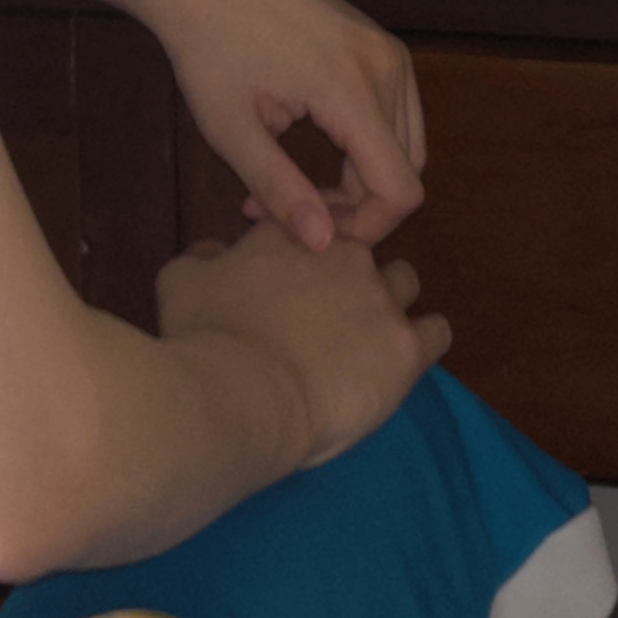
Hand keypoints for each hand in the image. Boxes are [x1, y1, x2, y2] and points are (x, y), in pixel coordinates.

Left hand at [131, 0, 426, 252]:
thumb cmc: (208, 49)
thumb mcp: (230, 130)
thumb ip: (279, 189)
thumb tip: (322, 245)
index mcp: (350, 87)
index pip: (400, 188)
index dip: (366, 227)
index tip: (309, 232)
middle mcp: (384, 64)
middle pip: (406, 170)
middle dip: (357, 207)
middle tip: (289, 211)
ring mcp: (386, 48)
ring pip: (405, 146)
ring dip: (362, 178)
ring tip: (296, 184)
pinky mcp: (378, 42)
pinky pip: (395, 114)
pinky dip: (366, 145)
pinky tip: (314, 150)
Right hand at [156, 225, 447, 471]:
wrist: (239, 394)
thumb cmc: (204, 336)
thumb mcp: (181, 281)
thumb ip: (203, 258)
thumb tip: (213, 251)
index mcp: (293, 233)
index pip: (314, 222)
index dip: (305, 251)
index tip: (290, 284)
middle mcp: (344, 253)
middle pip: (364, 251)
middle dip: (349, 277)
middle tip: (325, 319)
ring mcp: (380, 298)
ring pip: (406, 282)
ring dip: (389, 303)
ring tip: (368, 340)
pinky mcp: (405, 347)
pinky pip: (437, 332)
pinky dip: (424, 342)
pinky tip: (403, 361)